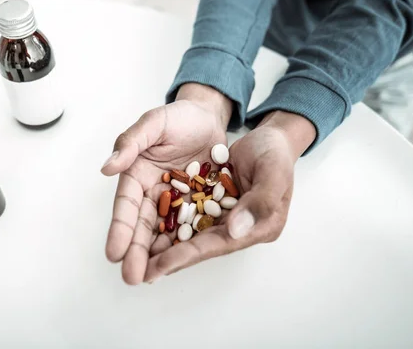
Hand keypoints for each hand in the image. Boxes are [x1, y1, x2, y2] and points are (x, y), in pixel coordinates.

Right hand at [101, 83, 232, 284]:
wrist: (208, 117)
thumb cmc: (178, 118)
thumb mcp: (153, 123)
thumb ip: (131, 142)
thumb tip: (108, 167)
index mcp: (137, 175)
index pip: (126, 206)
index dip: (120, 229)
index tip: (113, 253)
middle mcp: (154, 193)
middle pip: (143, 226)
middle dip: (136, 252)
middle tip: (131, 277)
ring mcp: (177, 202)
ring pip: (166, 232)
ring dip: (159, 255)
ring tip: (152, 277)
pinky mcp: (199, 204)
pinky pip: (193, 226)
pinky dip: (186, 244)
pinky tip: (181, 262)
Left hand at [143, 110, 315, 281]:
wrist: (272, 138)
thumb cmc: (277, 154)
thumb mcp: (273, 172)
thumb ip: (259, 202)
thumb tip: (234, 231)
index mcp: (260, 227)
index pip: (216, 246)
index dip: (185, 257)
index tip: (157, 268)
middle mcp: (240, 228)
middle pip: (200, 246)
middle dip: (168, 260)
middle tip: (136, 275)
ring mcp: (225, 217)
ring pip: (190, 234)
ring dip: (164, 246)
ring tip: (135, 259)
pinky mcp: (213, 204)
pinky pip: (188, 216)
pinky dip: (169, 223)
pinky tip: (147, 230)